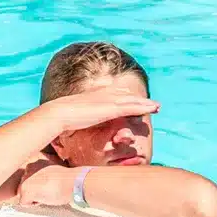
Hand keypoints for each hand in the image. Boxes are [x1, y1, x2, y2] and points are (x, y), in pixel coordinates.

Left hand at [17, 163, 87, 207]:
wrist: (73, 182)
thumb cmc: (67, 180)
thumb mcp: (52, 171)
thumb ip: (42, 174)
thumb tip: (37, 185)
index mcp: (34, 161)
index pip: (28, 177)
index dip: (38, 185)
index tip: (48, 185)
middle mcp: (27, 168)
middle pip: (23, 185)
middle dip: (34, 191)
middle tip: (48, 190)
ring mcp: (25, 179)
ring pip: (23, 194)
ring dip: (33, 197)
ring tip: (47, 193)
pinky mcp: (25, 190)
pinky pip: (23, 203)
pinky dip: (33, 204)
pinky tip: (44, 198)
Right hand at [42, 92, 158, 135]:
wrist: (59, 113)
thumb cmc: (63, 117)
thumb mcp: (74, 115)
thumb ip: (80, 117)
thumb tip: (77, 123)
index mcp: (95, 96)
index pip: (115, 94)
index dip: (127, 98)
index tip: (135, 101)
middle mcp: (103, 95)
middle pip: (126, 96)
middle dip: (140, 100)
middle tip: (153, 104)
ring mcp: (108, 101)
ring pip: (132, 101)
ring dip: (145, 104)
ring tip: (157, 106)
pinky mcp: (110, 108)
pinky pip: (131, 107)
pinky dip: (143, 107)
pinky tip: (152, 109)